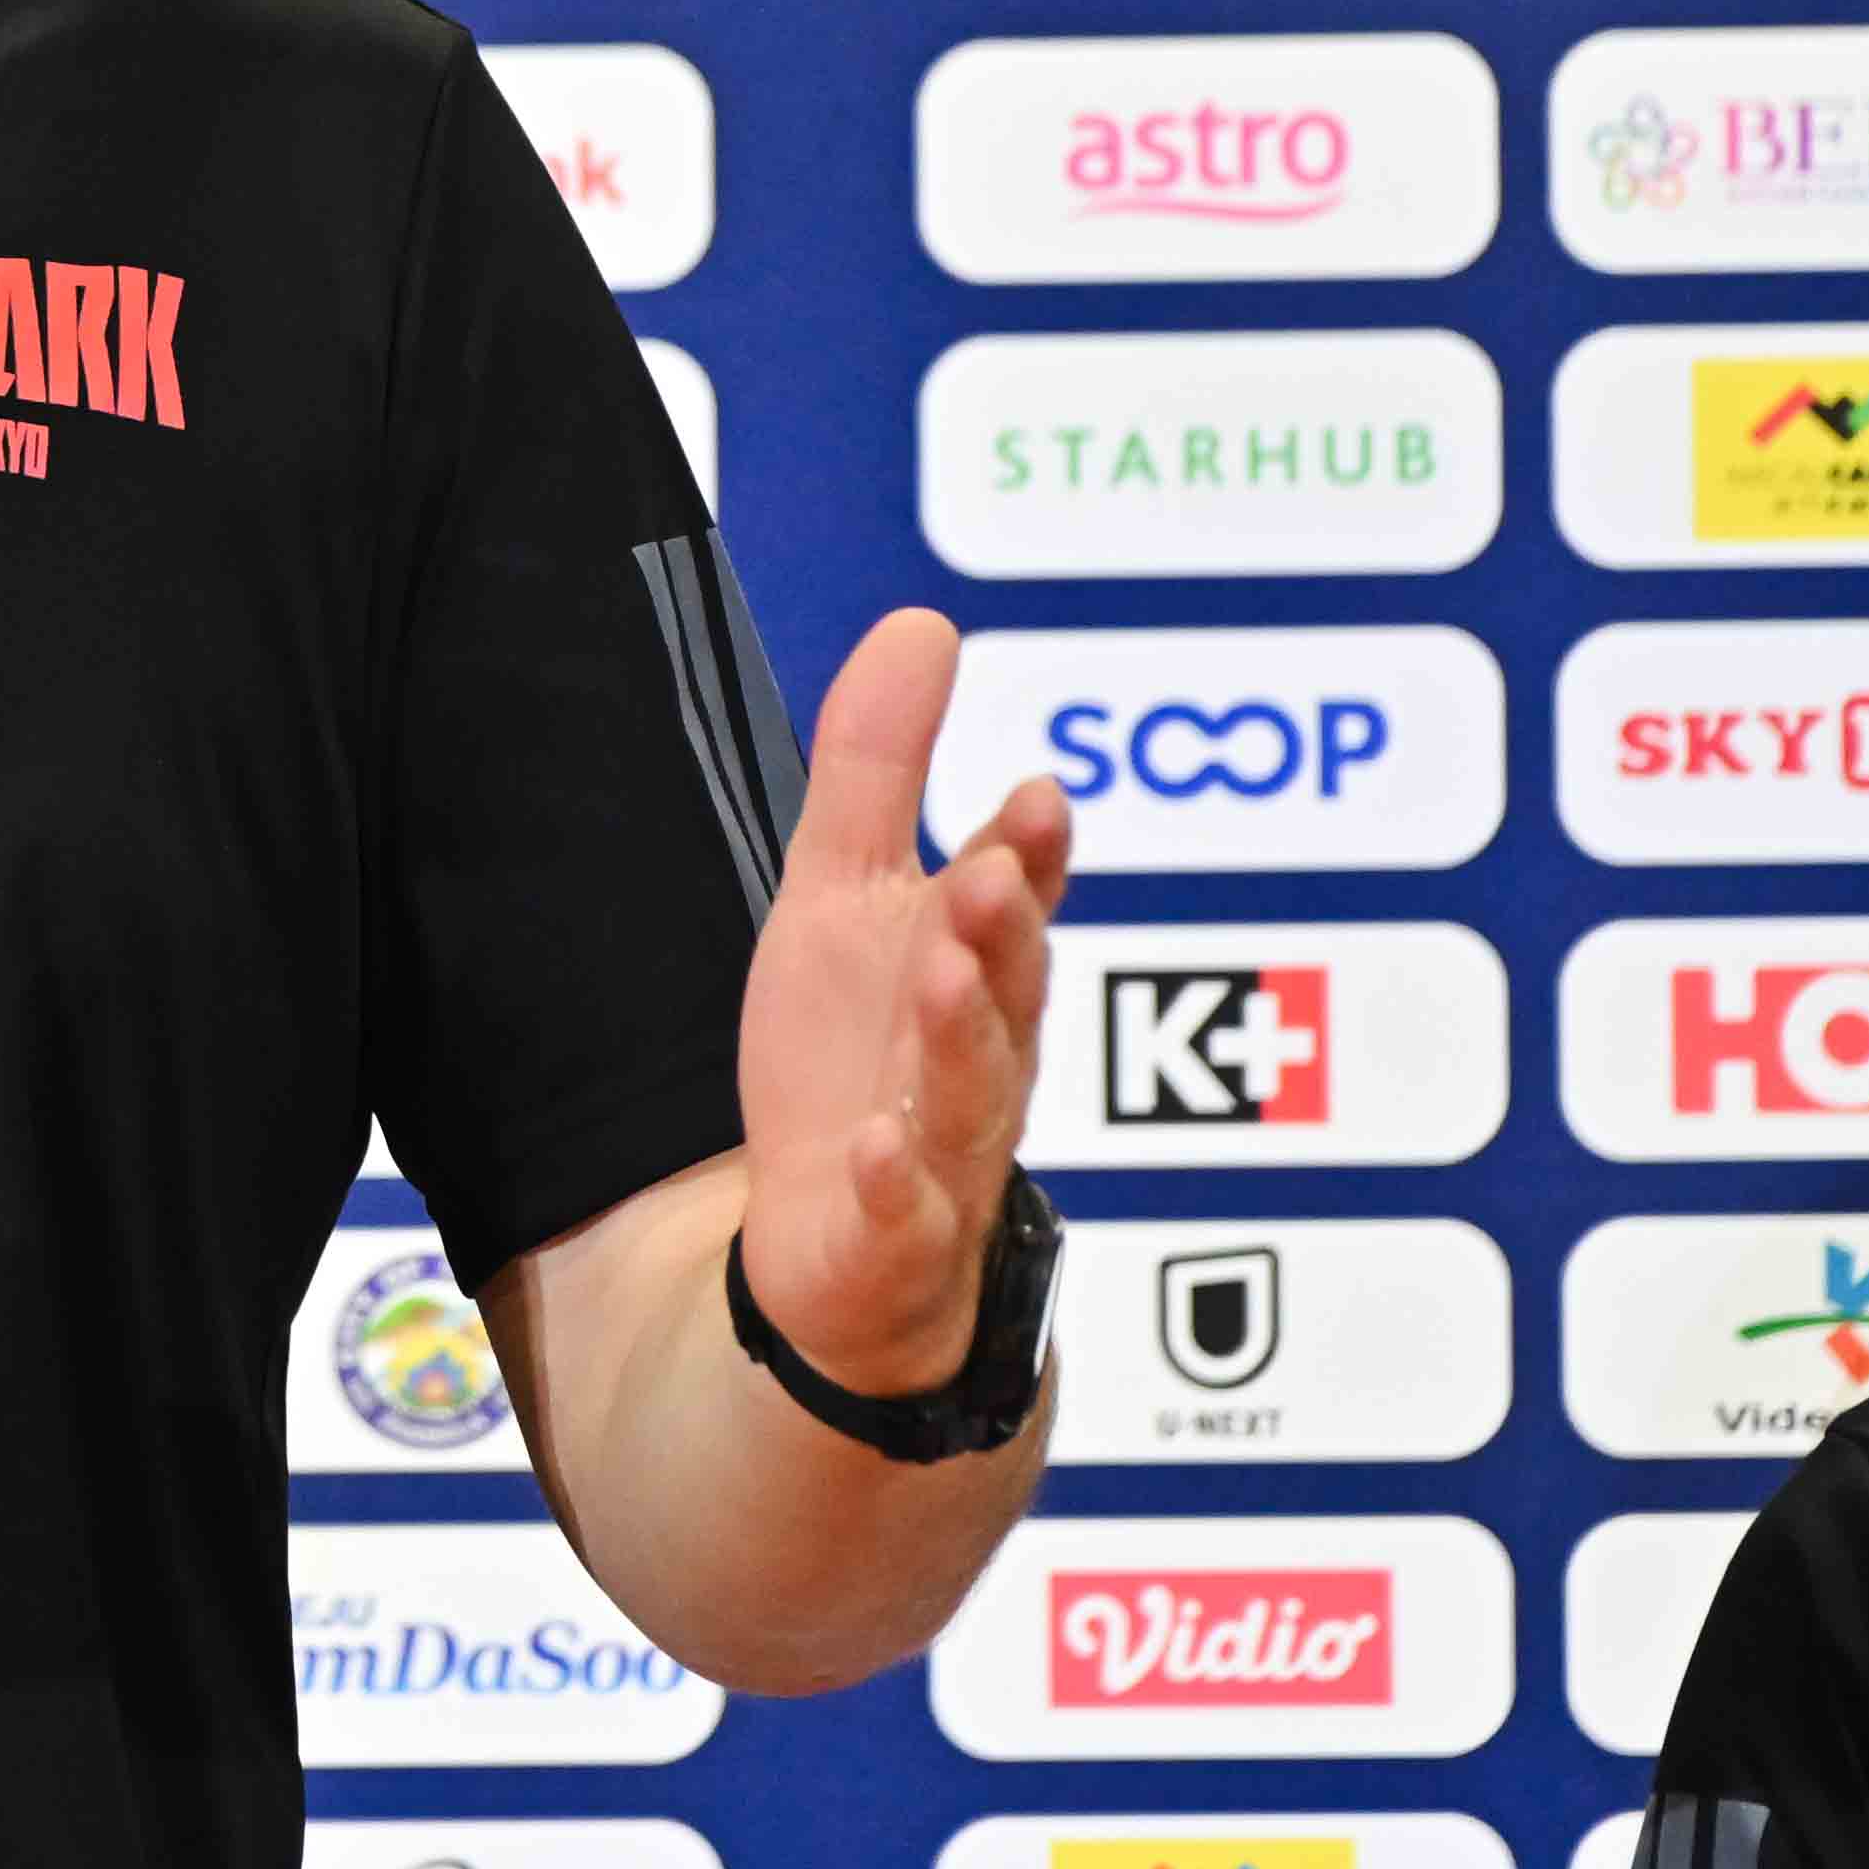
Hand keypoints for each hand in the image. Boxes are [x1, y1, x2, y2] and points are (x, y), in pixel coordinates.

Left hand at [728, 608, 1072, 1399]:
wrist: (835, 1246)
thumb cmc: (855, 1054)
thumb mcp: (841, 895)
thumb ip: (877, 766)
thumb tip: (925, 621)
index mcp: (973, 967)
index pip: (1012, 898)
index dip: (1024, 853)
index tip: (1033, 793)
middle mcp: (978, 1055)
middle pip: (1006, 989)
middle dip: (1004, 929)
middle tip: (989, 872)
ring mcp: (945, 1153)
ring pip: (972, 1094)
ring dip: (964, 1034)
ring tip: (947, 971)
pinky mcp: (893, 1241)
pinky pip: (904, 1216)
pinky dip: (895, 1182)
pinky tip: (876, 1148)